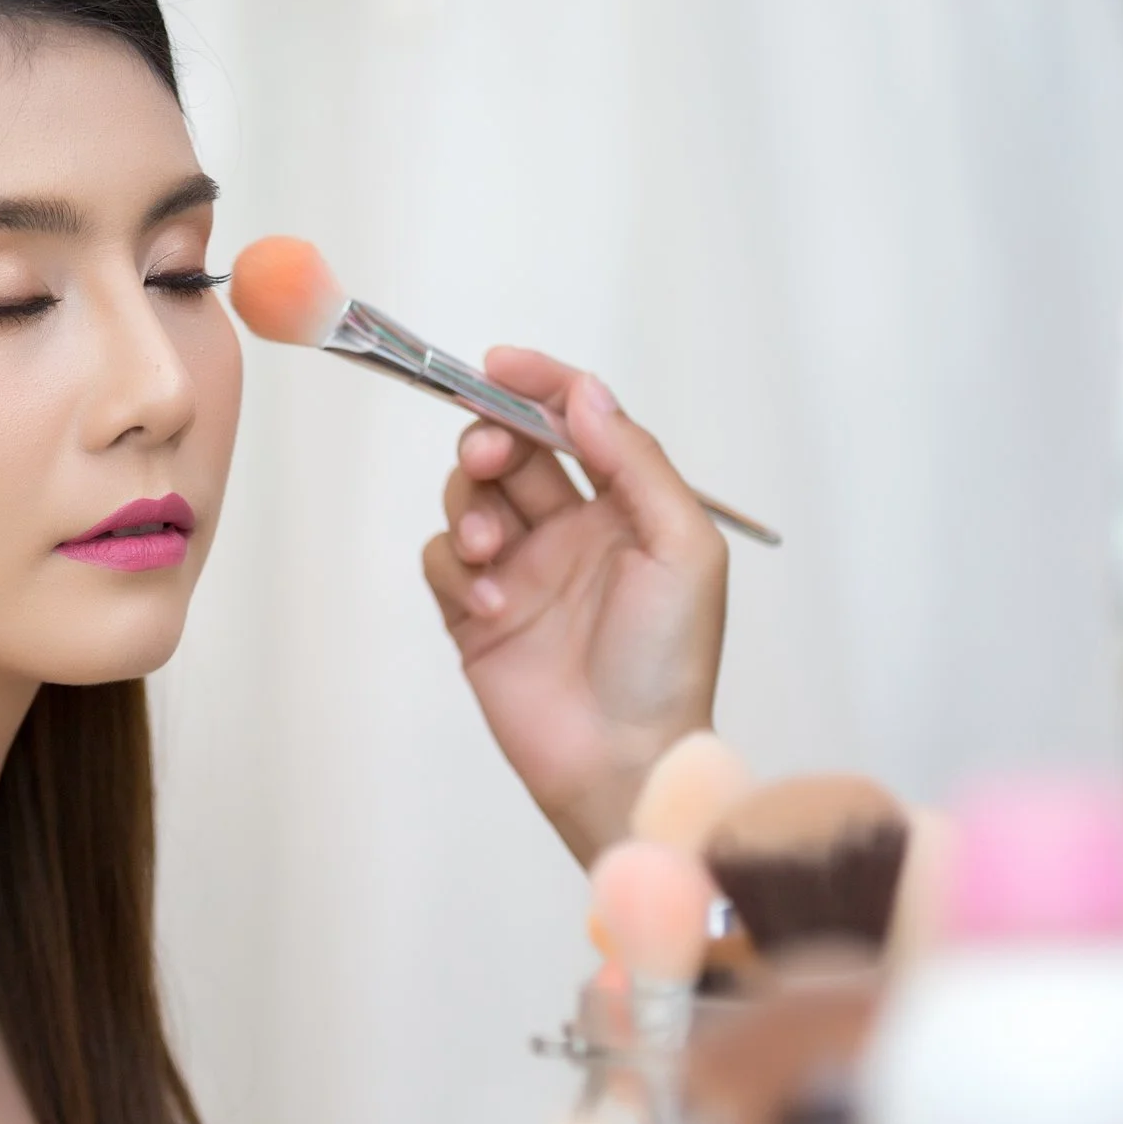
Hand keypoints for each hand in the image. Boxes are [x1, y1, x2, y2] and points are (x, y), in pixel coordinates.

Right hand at [420, 349, 728, 865]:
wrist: (624, 761)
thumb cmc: (670, 662)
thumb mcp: (680, 546)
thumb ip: (634, 461)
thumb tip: (584, 393)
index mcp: (624, 507)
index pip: (575, 420)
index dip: (538, 383)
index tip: (499, 362)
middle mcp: (569, 531)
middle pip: (509, 449)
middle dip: (490, 439)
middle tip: (492, 459)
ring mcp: (519, 571)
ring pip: (468, 498)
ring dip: (471, 508)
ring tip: (492, 551)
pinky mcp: (475, 615)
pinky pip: (442, 561)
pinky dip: (458, 570)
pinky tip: (492, 604)